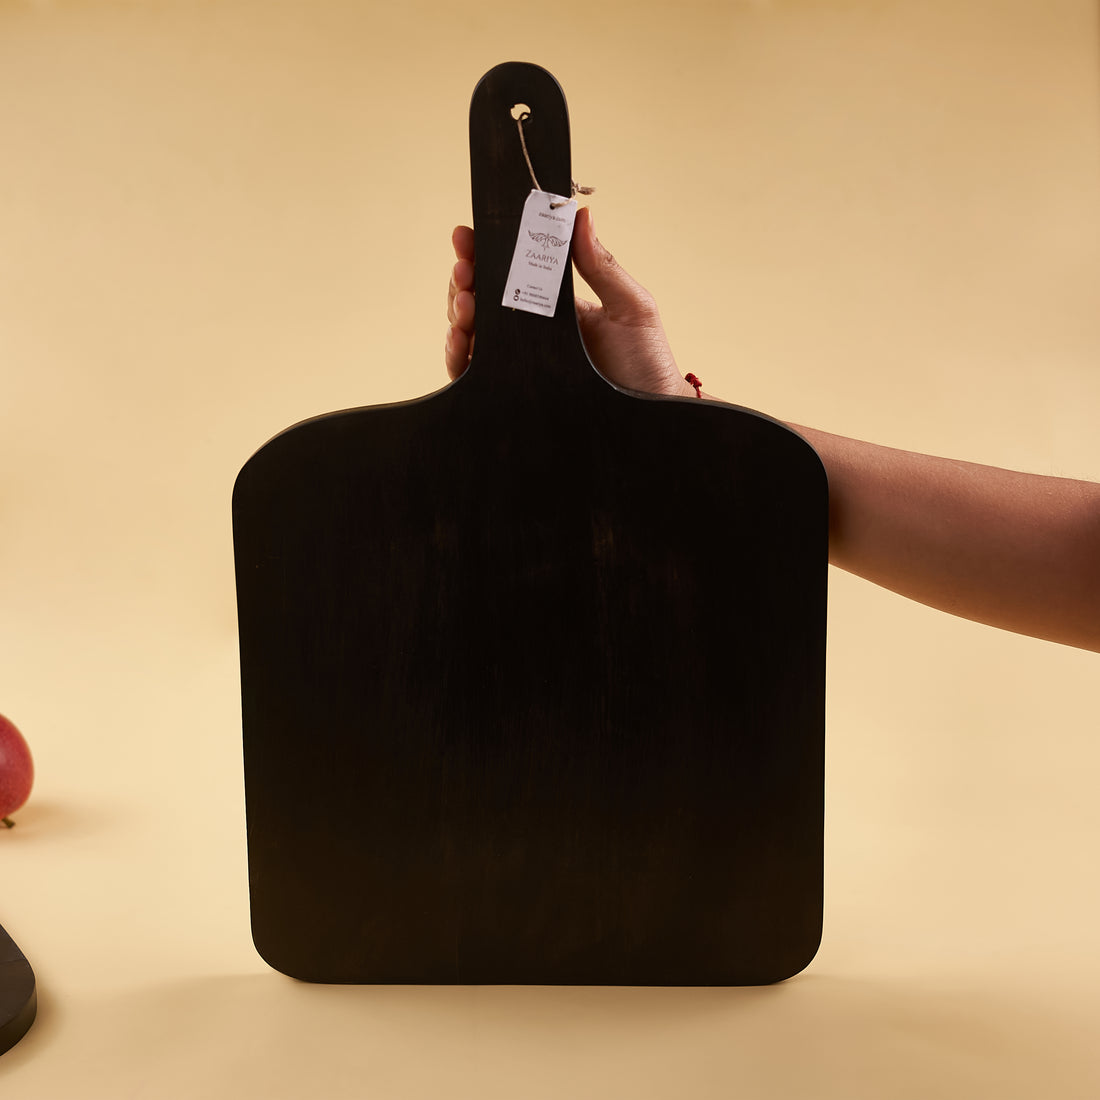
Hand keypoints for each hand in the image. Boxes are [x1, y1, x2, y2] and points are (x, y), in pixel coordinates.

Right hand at [445, 207, 697, 398]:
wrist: (651, 419)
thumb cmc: (648, 365)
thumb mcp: (631, 309)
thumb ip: (603, 266)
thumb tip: (579, 217)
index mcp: (558, 308)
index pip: (513, 274)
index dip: (486, 253)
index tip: (468, 236)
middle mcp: (534, 334)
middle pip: (485, 301)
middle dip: (465, 280)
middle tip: (463, 269)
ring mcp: (522, 363)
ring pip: (474, 334)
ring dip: (459, 313)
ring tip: (465, 303)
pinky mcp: (514, 392)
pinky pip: (476, 374)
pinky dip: (458, 356)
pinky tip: (460, 340)